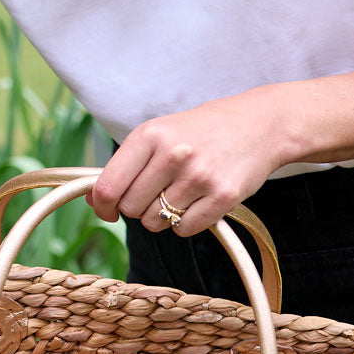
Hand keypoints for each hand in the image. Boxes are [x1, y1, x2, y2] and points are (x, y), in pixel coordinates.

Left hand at [89, 91, 287, 235]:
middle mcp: (172, 154)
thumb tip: (93, 199)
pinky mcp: (222, 196)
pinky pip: (184, 229)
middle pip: (131, 209)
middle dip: (138, 208)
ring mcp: (199, 176)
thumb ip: (126, 164)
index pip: (109, 186)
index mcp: (150, 135)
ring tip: (181, 193)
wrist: (261, 124)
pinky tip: (198, 201)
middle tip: (157, 192)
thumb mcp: (160, 133)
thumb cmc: (202, 131)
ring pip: (156, 223)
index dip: (102, 206)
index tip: (107, 210)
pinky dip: (186, 223)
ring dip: (163, 216)